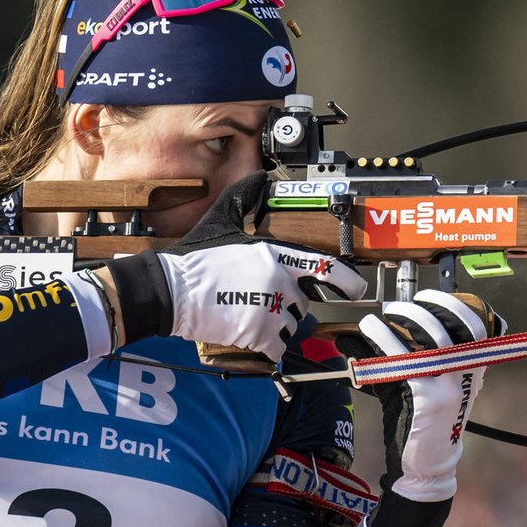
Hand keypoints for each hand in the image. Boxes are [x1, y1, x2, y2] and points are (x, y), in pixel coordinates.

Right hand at [105, 172, 365, 360]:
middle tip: (258, 305)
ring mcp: (272, 309)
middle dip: (286, 308)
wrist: (170, 290)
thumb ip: (244, 198)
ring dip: (275, 328)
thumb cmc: (195, 258)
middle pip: (302, 304)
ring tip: (246, 317)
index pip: (324, 268)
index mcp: (276, 253)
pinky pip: (277, 348)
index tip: (356, 289)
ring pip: (290, 327)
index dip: (345, 281)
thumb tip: (259, 179)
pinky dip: (266, 347)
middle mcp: (280, 280)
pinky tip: (246, 336)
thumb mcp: (222, 220)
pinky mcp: (260, 335)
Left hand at [344, 289, 500, 526]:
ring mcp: (449, 386)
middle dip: (419, 308)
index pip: (475, 323)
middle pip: (447, 325)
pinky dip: (384, 340)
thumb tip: (371, 330)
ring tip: (378, 318)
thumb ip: (407, 356)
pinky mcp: (428, 398)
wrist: (427, 465)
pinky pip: (405, 360)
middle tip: (396, 307)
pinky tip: (370, 333)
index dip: (452, 303)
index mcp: (472, 367)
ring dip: (399, 319)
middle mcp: (465, 374)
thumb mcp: (425, 384)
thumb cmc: (423, 421)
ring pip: (428, 338)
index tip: (427, 296)